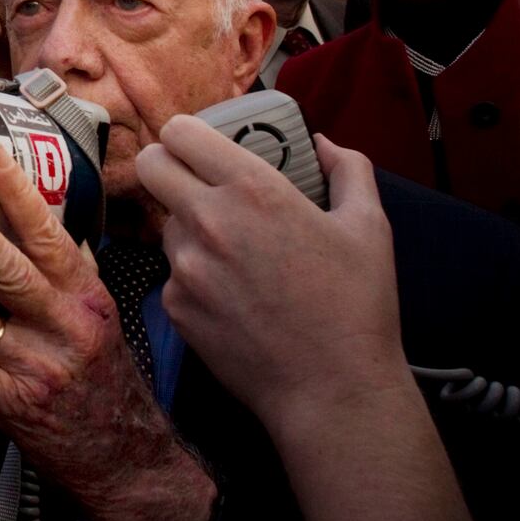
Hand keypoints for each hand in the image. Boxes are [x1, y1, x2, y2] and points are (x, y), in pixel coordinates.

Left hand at [0, 145, 214, 520]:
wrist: (130, 463)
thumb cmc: (109, 387)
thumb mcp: (103, 321)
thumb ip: (73, 273)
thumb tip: (49, 221)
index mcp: (86, 298)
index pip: (51, 236)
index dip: (19, 193)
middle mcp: (63, 327)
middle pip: (5, 267)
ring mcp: (35, 366)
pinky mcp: (10, 405)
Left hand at [136, 118, 409, 435]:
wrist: (332, 389)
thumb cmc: (356, 306)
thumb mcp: (369, 226)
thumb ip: (348, 169)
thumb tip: (323, 144)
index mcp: (252, 190)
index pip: (179, 132)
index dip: (186, 134)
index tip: (200, 145)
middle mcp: (208, 220)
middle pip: (150, 165)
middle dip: (168, 166)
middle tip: (197, 182)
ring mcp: (184, 265)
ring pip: (165, 222)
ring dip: (188, 226)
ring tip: (235, 251)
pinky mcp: (174, 305)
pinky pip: (173, 272)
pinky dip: (195, 275)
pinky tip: (234, 294)